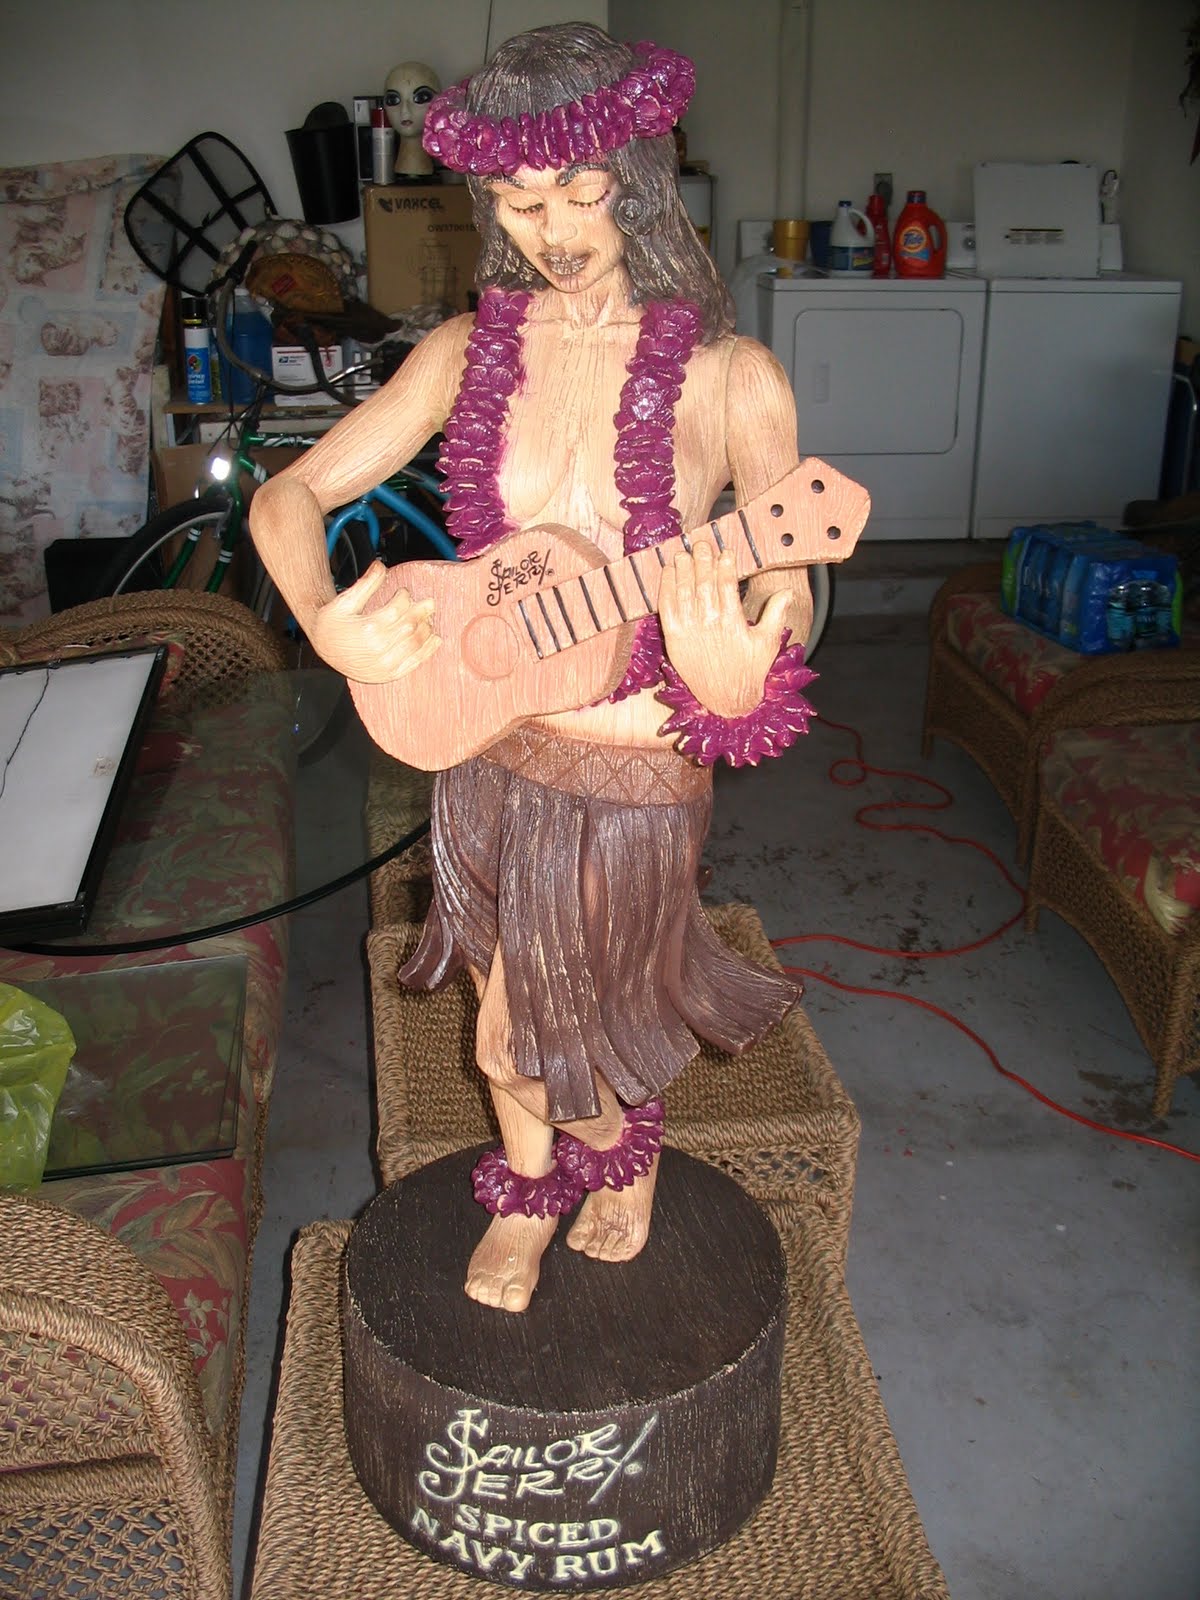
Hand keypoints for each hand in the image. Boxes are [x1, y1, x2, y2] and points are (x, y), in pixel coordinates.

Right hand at [309, 562, 439, 683]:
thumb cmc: (331, 624)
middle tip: (429, 603)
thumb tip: (380, 566)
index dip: (404, 597)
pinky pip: (415, 663)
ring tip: (428, 618)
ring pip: (415, 643)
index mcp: (367, 629)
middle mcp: (378, 649)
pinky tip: (434, 639)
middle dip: (421, 612)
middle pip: (410, 626)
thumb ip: (365, 584)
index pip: (397, 609)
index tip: (404, 592)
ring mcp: (385, 665)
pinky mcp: (389, 675)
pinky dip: (428, 650)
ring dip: (426, 628)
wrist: (322, 648)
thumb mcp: (343, 601)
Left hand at [658, 539, 790, 716]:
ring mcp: (688, 632)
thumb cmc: (749, 672)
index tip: (726, 552)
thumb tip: (787, 591)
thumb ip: (776, 614)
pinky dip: (666, 588)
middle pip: (704, 584)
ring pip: (684, 592)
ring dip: (683, 570)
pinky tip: (669, 572)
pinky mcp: (673, 639)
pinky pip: (666, 608)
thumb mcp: (768, 643)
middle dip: (703, 561)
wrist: (726, 701)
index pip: (727, 586)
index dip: (725, 566)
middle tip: (702, 543)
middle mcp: (709, 625)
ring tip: (685, 553)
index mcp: (733, 623)